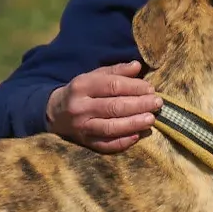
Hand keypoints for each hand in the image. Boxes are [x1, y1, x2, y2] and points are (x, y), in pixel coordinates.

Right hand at [46, 60, 161, 152]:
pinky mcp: (84, 142)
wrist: (54, 113)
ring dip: (134, 124)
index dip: (134, 87)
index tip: (150, 89)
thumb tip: (137, 66)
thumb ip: (115, 71)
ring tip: (151, 119)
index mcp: (82, 86)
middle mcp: (80, 107)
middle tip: (157, 103)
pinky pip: (105, 145)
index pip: (112, 86)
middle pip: (114, 106)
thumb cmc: (81, 92)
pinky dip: (122, 142)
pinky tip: (137, 136)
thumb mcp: (93, 77)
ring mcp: (81, 126)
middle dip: (139, 105)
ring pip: (110, 127)